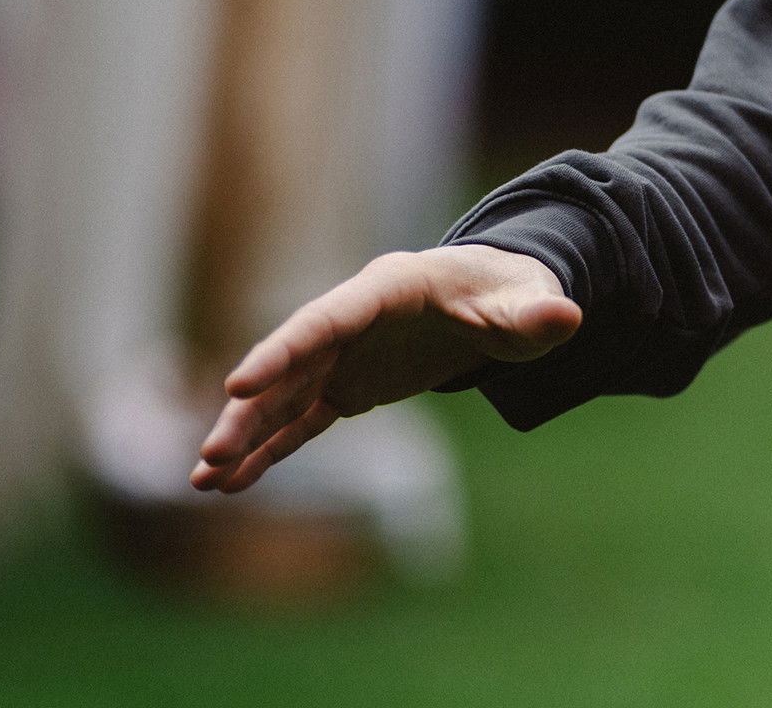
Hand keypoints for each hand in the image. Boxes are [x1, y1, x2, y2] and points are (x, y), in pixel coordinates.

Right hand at [189, 245, 579, 494]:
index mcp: (388, 289)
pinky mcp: (346, 386)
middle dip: (249, 406)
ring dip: (245, 434)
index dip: (284, 349)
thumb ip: (536, 315)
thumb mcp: (527, 305)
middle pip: (291, 363)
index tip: (239, 383)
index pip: (327, 319)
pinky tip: (232, 482)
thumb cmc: (510, 294)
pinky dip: (269, 449)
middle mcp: (352, 320)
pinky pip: (300, 421)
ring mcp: (344, 354)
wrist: (498, 301)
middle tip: (209, 450)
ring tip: (203, 478)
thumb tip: (568, 318)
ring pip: (284, 396)